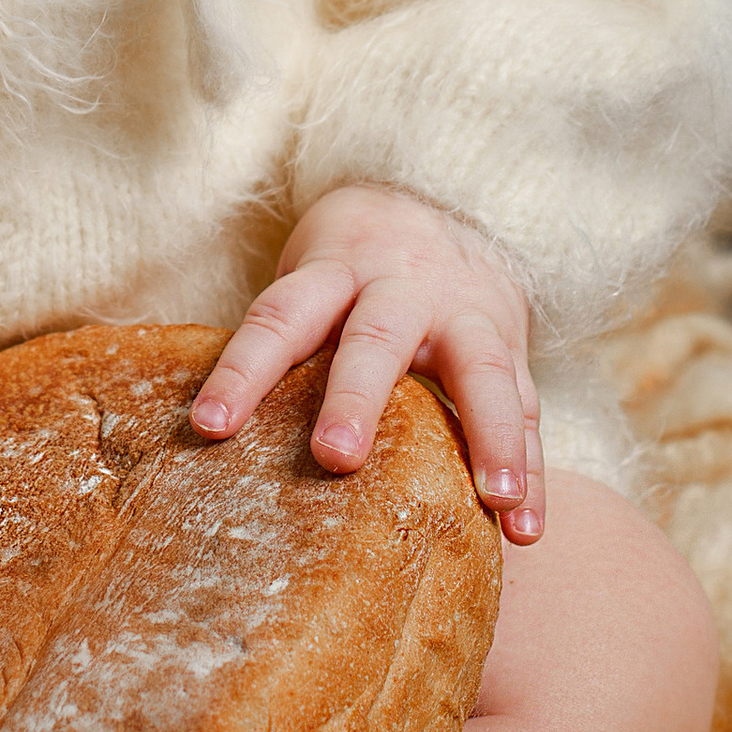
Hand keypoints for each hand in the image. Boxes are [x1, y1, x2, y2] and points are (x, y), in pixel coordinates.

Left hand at [189, 184, 544, 542]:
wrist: (446, 202)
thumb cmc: (352, 266)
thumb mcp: (310, 278)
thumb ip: (281, 344)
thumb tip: (201, 442)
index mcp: (334, 271)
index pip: (279, 317)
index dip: (242, 370)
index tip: (209, 427)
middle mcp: (402, 288)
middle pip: (377, 338)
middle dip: (357, 397)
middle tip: (335, 456)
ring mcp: (465, 316)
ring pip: (482, 371)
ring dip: (490, 436)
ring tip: (491, 501)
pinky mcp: (511, 347)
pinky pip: (527, 407)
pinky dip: (530, 469)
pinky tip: (524, 530)